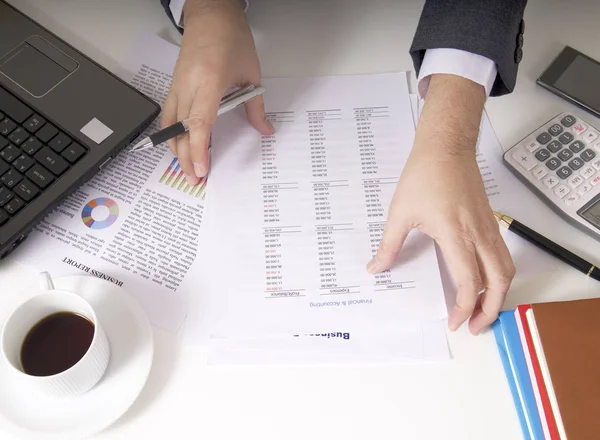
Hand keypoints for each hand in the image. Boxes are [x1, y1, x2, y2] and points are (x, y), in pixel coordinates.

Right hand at [162, 0, 273, 184]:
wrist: (211, 16)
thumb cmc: (231, 40)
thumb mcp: (251, 74)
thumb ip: (256, 107)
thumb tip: (265, 130)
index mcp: (209, 82)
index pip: (198, 123)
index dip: (198, 149)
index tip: (201, 169)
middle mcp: (188, 86)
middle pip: (181, 130)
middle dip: (186, 159)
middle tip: (195, 180)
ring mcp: (177, 86)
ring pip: (170, 125)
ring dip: (176, 150)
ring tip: (185, 169)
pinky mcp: (174, 85)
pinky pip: (167, 115)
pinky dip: (171, 134)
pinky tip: (177, 147)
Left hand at [367, 74, 514, 334]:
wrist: (446, 149)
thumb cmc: (424, 176)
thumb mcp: (400, 213)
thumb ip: (389, 245)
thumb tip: (376, 268)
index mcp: (456, 235)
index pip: (470, 282)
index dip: (465, 308)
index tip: (455, 322)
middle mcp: (478, 235)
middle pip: (499, 282)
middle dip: (491, 310)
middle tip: (476, 327)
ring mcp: (488, 228)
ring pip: (506, 269)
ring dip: (499, 294)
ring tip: (483, 310)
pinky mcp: (490, 222)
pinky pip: (503, 255)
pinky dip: (500, 276)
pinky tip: (484, 281)